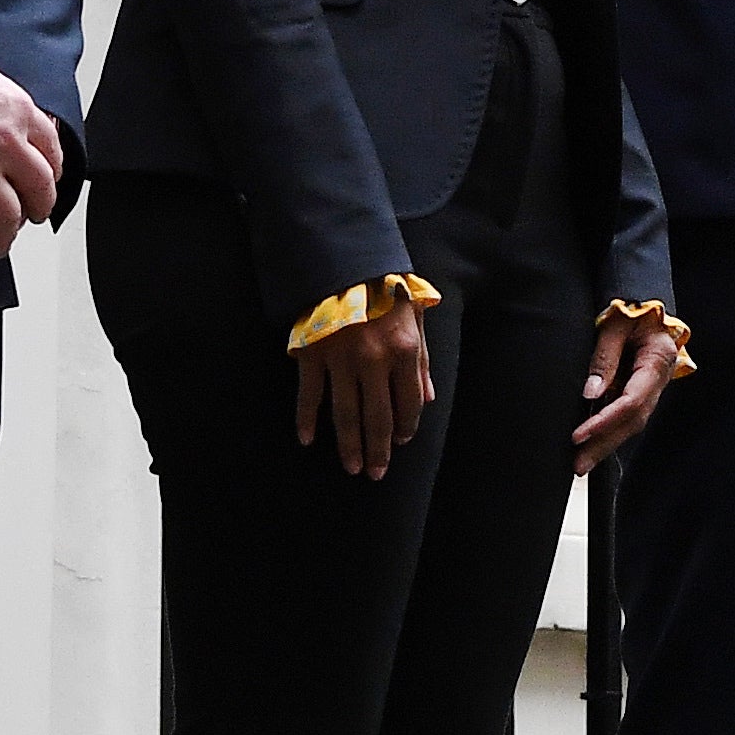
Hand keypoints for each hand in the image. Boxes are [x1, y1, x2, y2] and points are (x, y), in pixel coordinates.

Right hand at [293, 302, 431, 480]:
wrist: (342, 261)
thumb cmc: (385, 288)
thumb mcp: (415, 317)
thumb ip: (421, 360)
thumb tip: (428, 399)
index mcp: (403, 351)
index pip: (409, 403)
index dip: (406, 426)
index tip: (400, 441)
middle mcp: (374, 361)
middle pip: (378, 417)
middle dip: (379, 449)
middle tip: (375, 473)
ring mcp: (340, 360)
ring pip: (345, 413)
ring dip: (349, 444)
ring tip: (352, 468)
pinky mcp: (312, 355)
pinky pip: (309, 394)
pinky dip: (306, 419)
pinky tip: (308, 439)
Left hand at [572, 309, 679, 472]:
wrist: (649, 304)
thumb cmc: (633, 310)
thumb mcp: (615, 325)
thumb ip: (604, 357)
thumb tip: (590, 393)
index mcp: (657, 362)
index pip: (631, 401)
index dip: (605, 421)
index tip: (579, 434)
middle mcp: (658, 381)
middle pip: (633, 421)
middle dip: (604, 444)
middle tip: (578, 465)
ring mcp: (652, 388)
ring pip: (632, 423)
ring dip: (606, 444)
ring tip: (582, 463)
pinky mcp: (641, 390)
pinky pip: (627, 416)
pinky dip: (610, 432)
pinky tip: (593, 444)